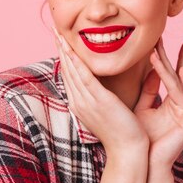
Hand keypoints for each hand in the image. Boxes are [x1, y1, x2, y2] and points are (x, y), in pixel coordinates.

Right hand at [52, 27, 148, 155]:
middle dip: (60, 49)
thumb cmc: (123, 133)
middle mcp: (80, 102)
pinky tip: (72, 51)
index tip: (61, 41)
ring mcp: (87, 102)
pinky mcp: (99, 101)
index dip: (64, 57)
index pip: (70, 76)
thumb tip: (105, 87)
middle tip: (54, 30)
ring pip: (73, 71)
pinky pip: (85, 78)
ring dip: (65, 51)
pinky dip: (77, 64)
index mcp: (81, 104)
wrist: (128, 152)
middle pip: (67, 70)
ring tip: (59, 34)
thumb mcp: (109, 112)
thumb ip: (104, 97)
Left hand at [133, 37, 182, 168]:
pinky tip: (182, 71)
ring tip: (159, 51)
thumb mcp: (142, 108)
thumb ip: (148, 91)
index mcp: (172, 102)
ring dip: (171, 66)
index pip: (170, 75)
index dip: (166, 57)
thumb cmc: (143, 138)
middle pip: (177, 75)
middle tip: (165, 36)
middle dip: (171, 55)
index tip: (161, 39)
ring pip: (180, 84)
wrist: (146, 162)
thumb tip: (150, 70)